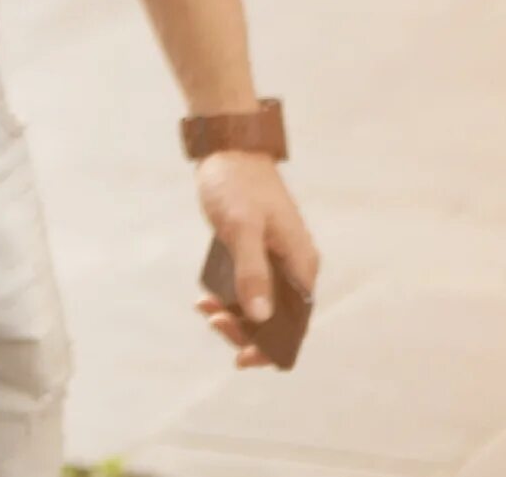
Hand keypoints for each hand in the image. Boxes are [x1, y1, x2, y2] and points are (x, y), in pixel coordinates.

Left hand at [192, 151, 317, 369]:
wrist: (227, 146)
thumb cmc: (237, 183)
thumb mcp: (241, 228)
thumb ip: (252, 271)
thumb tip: (260, 316)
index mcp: (300, 264)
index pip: (296, 323)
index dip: (272, 346)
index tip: (242, 358)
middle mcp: (293, 266)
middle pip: (277, 319)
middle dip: (246, 330)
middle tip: (212, 320)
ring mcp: (275, 259)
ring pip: (260, 304)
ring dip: (234, 314)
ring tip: (204, 308)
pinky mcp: (256, 252)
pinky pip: (247, 286)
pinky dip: (229, 296)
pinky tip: (205, 296)